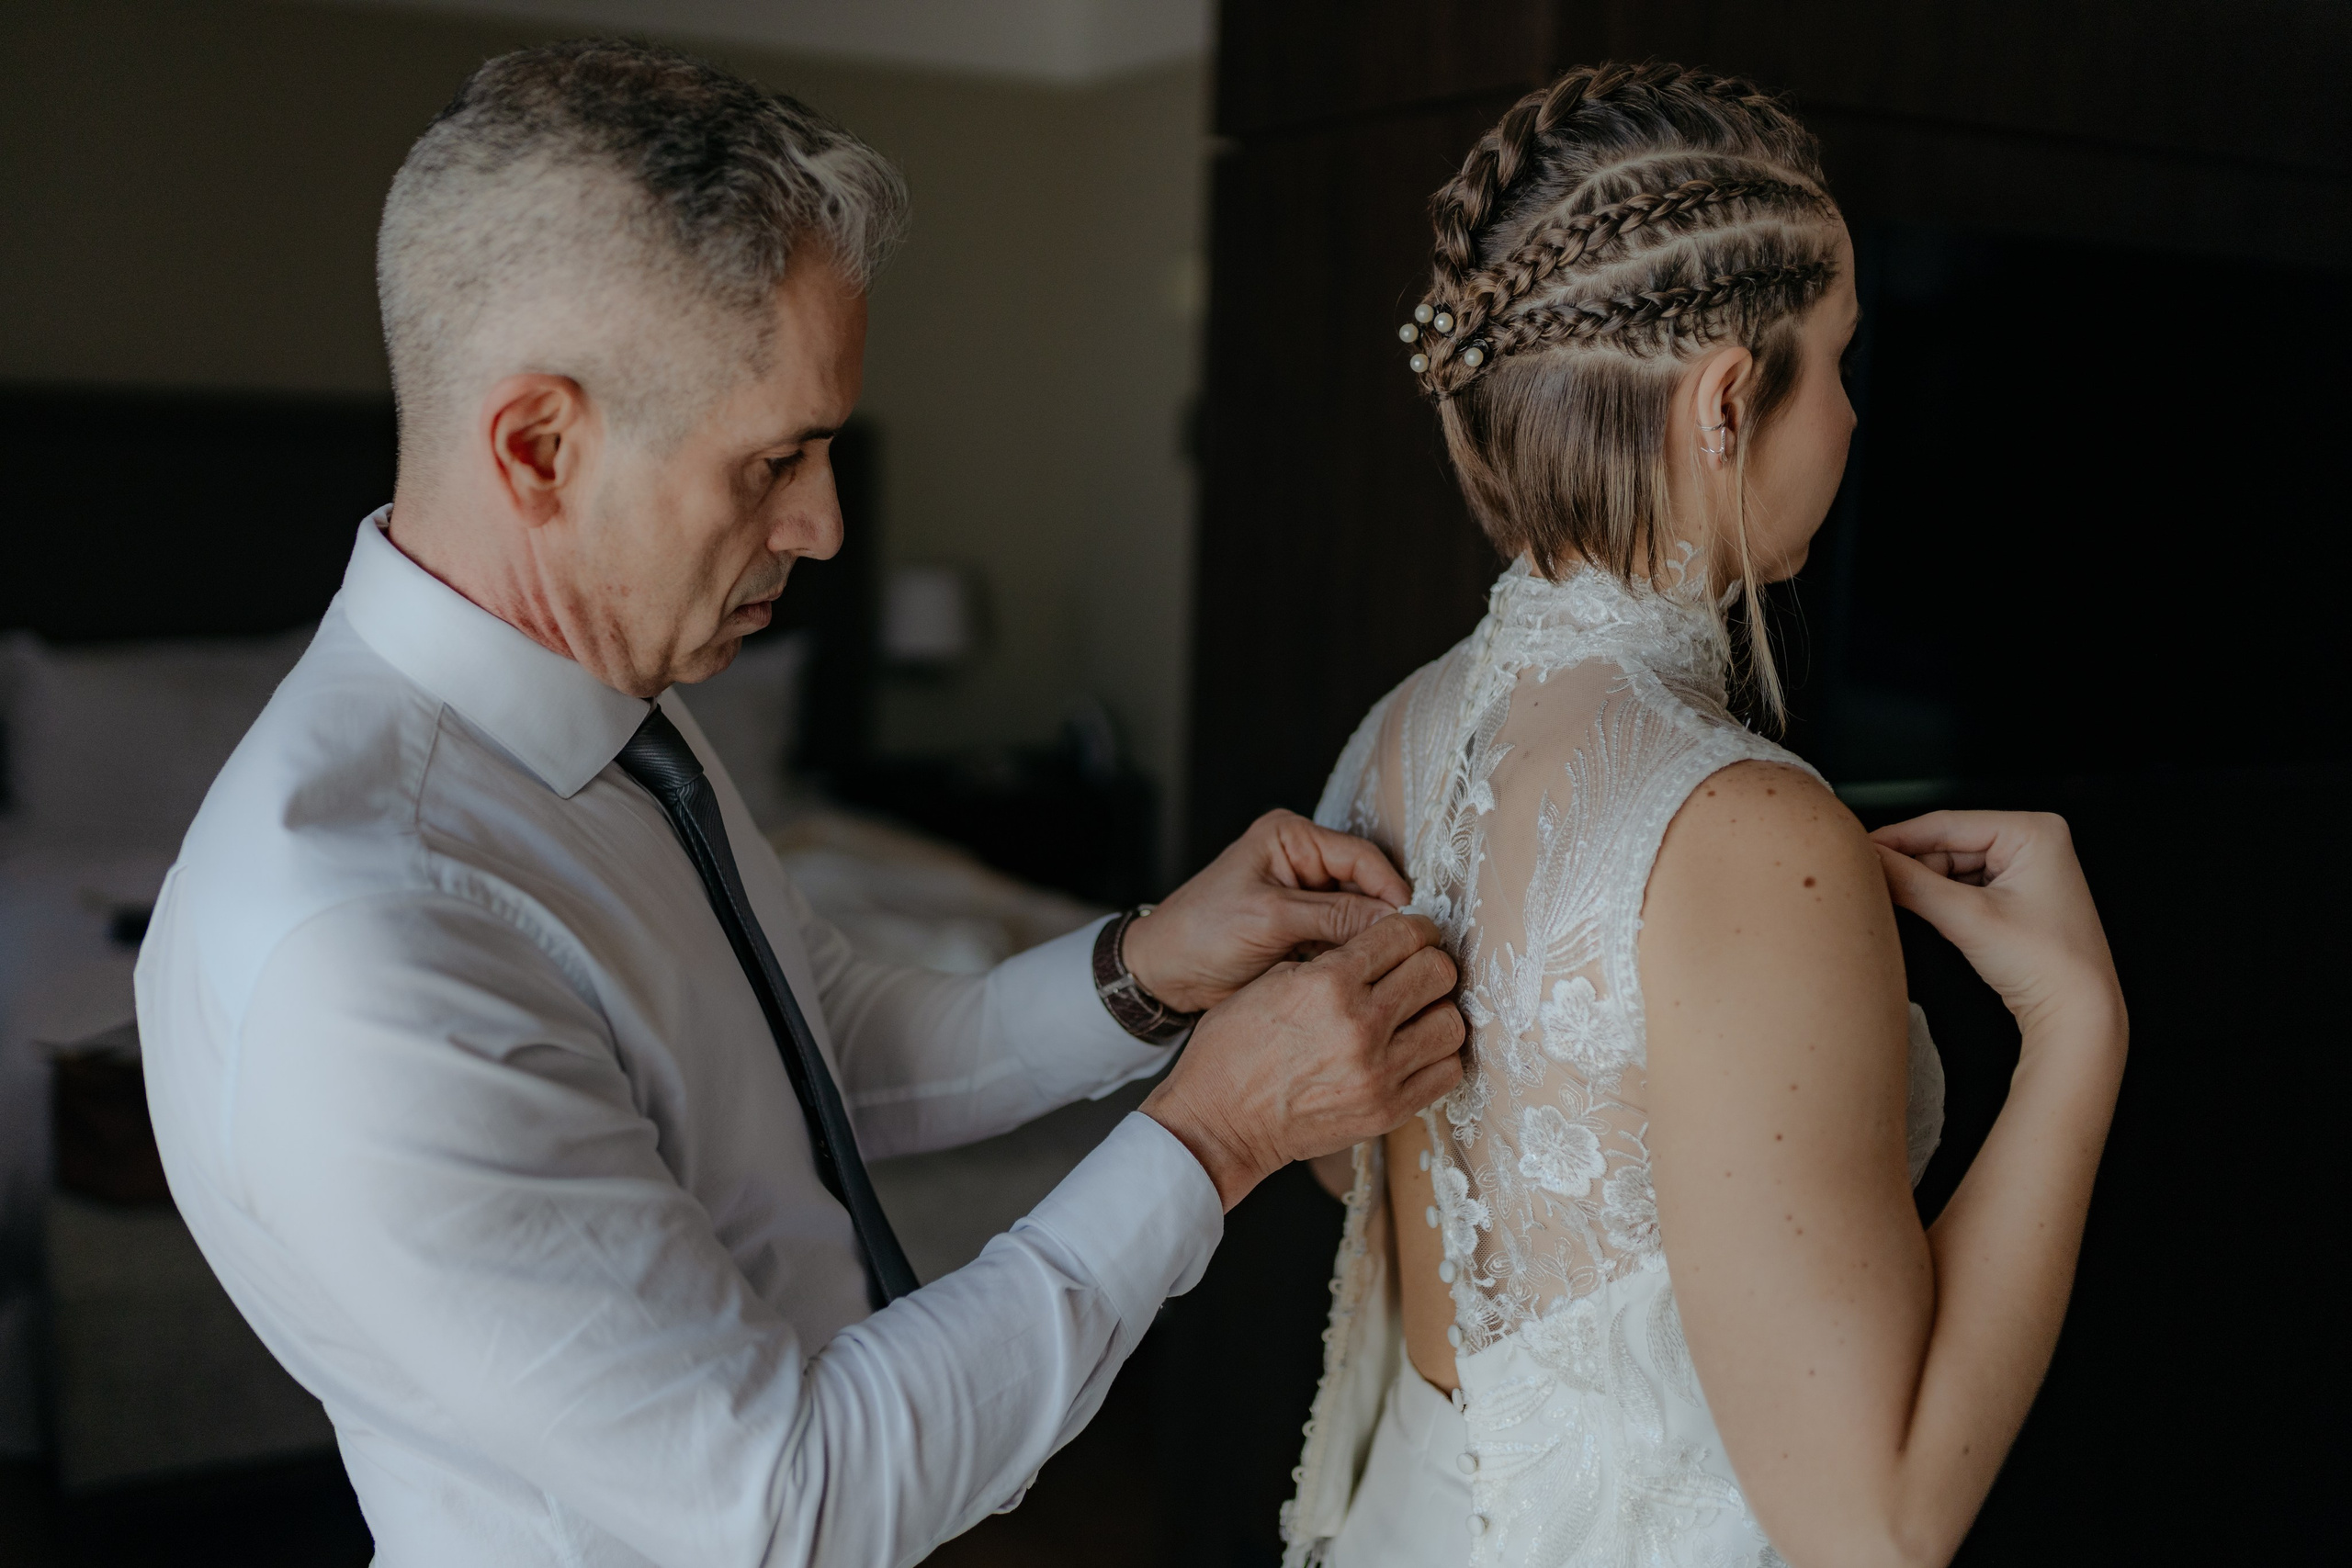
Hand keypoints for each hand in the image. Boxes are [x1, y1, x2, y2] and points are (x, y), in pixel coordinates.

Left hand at [1121, 809, 1409, 1013]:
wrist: (1163, 975)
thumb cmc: (1201, 933)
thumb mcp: (1269, 919)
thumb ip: (1334, 917)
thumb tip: (1396, 920)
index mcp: (1291, 838)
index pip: (1361, 857)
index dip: (1391, 889)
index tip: (1415, 925)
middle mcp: (1303, 861)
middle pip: (1366, 885)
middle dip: (1384, 919)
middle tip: (1412, 953)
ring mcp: (1306, 898)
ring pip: (1360, 917)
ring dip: (1371, 942)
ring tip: (1393, 969)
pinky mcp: (1305, 931)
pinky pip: (1344, 941)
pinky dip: (1354, 958)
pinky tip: (1367, 978)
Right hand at [1141, 913, 1464, 1209]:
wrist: (1219, 1122)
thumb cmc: (1233, 1050)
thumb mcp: (1271, 981)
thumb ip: (1332, 960)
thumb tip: (1382, 945)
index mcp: (1328, 983)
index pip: (1405, 934)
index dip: (1416, 927)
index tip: (1414, 934)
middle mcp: (1361, 1025)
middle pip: (1437, 972)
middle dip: (1430, 963)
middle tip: (1416, 970)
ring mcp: (1379, 1073)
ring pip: (1451, 1022)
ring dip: (1437, 1011)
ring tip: (1416, 1013)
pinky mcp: (1389, 1111)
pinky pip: (1447, 1071)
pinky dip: (1436, 1055)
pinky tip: (1413, 1049)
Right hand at [1870, 811, 2124, 1039]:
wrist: (2078, 1014)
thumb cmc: (2048, 965)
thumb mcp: (1967, 917)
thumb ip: (1910, 883)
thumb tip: (1869, 861)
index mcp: (2035, 830)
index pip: (1947, 823)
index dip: (1897, 837)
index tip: (1858, 848)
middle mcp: (2035, 842)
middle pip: (1948, 844)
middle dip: (1911, 865)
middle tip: (1870, 881)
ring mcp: (2028, 868)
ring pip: (1953, 866)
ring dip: (1925, 884)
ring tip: (1895, 900)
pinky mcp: (2019, 894)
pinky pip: (1966, 885)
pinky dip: (1941, 898)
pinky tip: (1924, 910)